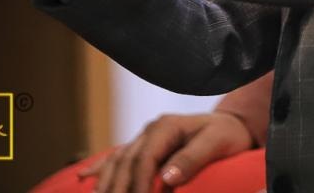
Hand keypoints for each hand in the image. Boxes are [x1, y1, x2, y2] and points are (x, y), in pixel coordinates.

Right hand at [81, 111, 254, 192]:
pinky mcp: (144, 148)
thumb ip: (193, 157)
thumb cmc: (226, 135)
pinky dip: (100, 170)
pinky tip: (83, 179)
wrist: (231, 127)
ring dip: (105, 185)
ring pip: (116, 162)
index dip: (138, 185)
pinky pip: (117, 158)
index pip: (143, 159)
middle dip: (117, 190)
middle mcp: (150, 131)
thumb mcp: (216, 142)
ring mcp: (144, 138)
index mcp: (166, 127)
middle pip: (125, 163)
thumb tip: (168, 177)